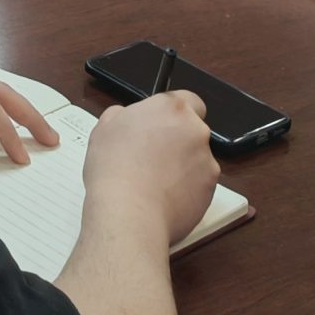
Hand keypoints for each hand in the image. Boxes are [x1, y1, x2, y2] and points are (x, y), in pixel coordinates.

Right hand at [83, 92, 220, 247]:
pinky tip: (163, 198)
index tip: (161, 127)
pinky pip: (199, 185)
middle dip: (178, 142)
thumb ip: (122, 115)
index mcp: (172, 107)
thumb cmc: (113, 168)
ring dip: (182, 167)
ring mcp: (207, 161)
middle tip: (152, 157)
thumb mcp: (104, 127)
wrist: (128, 213)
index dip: (175, 115)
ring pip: (197, 160)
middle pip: (193, 131)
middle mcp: (196, 130)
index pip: (189, 100)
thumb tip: (126, 118)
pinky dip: (186, 190)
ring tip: (154, 183)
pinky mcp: (210, 190)